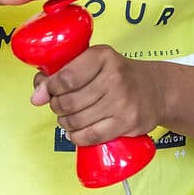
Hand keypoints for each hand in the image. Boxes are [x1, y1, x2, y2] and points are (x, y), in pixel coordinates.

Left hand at [32, 46, 166, 145]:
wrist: (157, 90)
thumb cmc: (118, 75)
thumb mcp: (93, 63)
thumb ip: (60, 74)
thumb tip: (36, 97)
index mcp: (102, 57)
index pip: (65, 78)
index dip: (50, 89)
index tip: (50, 92)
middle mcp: (114, 77)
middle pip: (68, 102)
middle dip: (57, 107)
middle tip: (62, 106)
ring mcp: (122, 102)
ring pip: (77, 121)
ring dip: (66, 123)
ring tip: (70, 118)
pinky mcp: (128, 122)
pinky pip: (91, 136)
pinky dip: (77, 137)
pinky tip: (77, 132)